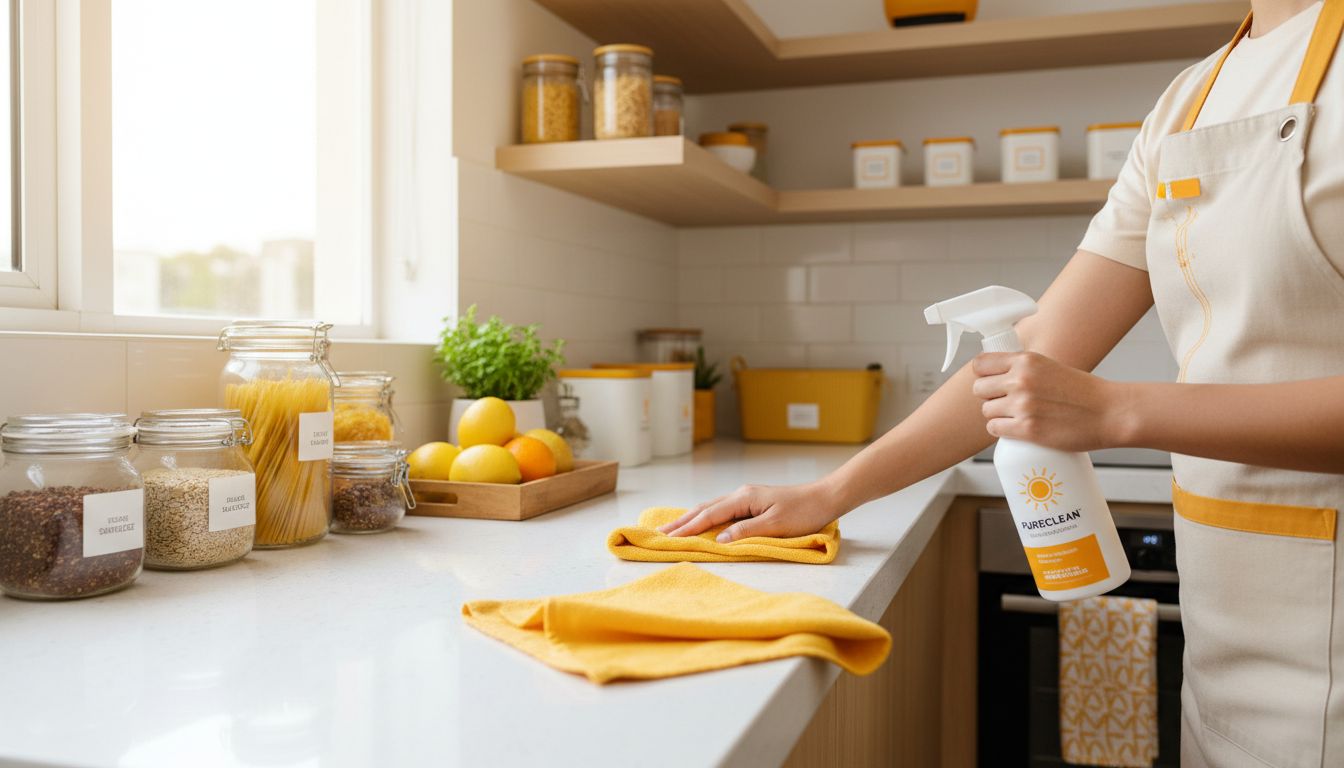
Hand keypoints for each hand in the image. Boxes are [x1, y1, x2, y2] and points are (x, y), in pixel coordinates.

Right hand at [658, 481, 845, 541]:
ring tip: (672, 528)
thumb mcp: (776, 525)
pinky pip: (721, 510)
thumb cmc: (805, 512)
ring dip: (690, 518)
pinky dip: (705, 517)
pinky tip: (700, 521)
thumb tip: (719, 540)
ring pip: (711, 508)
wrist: (825, 497)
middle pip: (704, 508)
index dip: (688, 528)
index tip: (668, 538)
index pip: (709, 515)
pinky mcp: (752, 502)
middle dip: (681, 521)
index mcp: (744, 498)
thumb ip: (746, 532)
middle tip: (659, 533)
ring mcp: (746, 497)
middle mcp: (741, 494)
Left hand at [971, 351, 1133, 451]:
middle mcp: (1021, 380)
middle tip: (1005, 403)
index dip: (983, 375)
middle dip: (989, 397)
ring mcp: (1023, 405)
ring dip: (996, 416)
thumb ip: (1025, 369)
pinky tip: (1014, 429)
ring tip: (1015, 417)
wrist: (1110, 412)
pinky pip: (994, 429)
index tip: (990, 382)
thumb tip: (998, 377)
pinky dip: (1001, 430)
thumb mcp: (1050, 367)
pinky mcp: (1027, 429)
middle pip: (979, 389)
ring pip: (986, 411)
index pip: (980, 364)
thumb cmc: (1084, 392)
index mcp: (1026, 360)